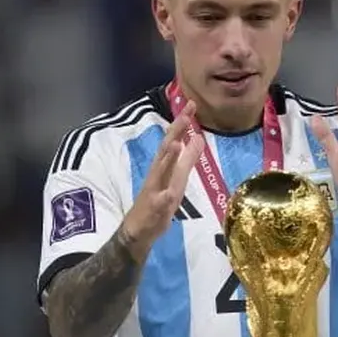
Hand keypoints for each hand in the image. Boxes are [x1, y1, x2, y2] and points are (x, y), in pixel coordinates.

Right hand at [121, 101, 204, 252]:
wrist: (139, 231)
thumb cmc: (159, 203)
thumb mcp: (178, 179)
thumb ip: (188, 160)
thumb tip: (199, 138)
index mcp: (164, 167)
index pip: (173, 140)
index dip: (182, 123)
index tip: (192, 104)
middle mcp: (158, 175)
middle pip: (165, 150)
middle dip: (175, 132)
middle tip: (185, 114)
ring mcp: (154, 191)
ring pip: (160, 173)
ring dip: (167, 158)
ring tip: (175, 143)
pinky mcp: (153, 210)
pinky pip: (159, 203)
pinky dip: (163, 197)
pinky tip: (167, 194)